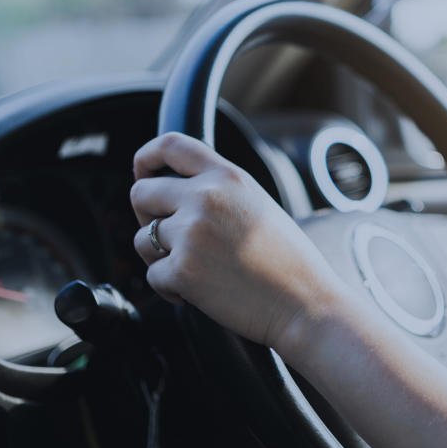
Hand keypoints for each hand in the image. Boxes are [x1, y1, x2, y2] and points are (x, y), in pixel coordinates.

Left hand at [130, 133, 345, 351]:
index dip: (146, 157)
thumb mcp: (257, 202)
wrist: (304, 302)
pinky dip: (169, 287)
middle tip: (168, 237)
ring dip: (159, 256)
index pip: (170, 145)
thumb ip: (219, 188)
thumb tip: (174, 189)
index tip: (143, 173)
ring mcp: (191, 233)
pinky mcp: (183, 270)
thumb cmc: (288, 260)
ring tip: (193, 268)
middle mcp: (206, 198)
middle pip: (142, 193)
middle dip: (146, 216)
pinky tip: (197, 291)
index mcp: (227, 176)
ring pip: (142, 238)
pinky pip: (152, 275)